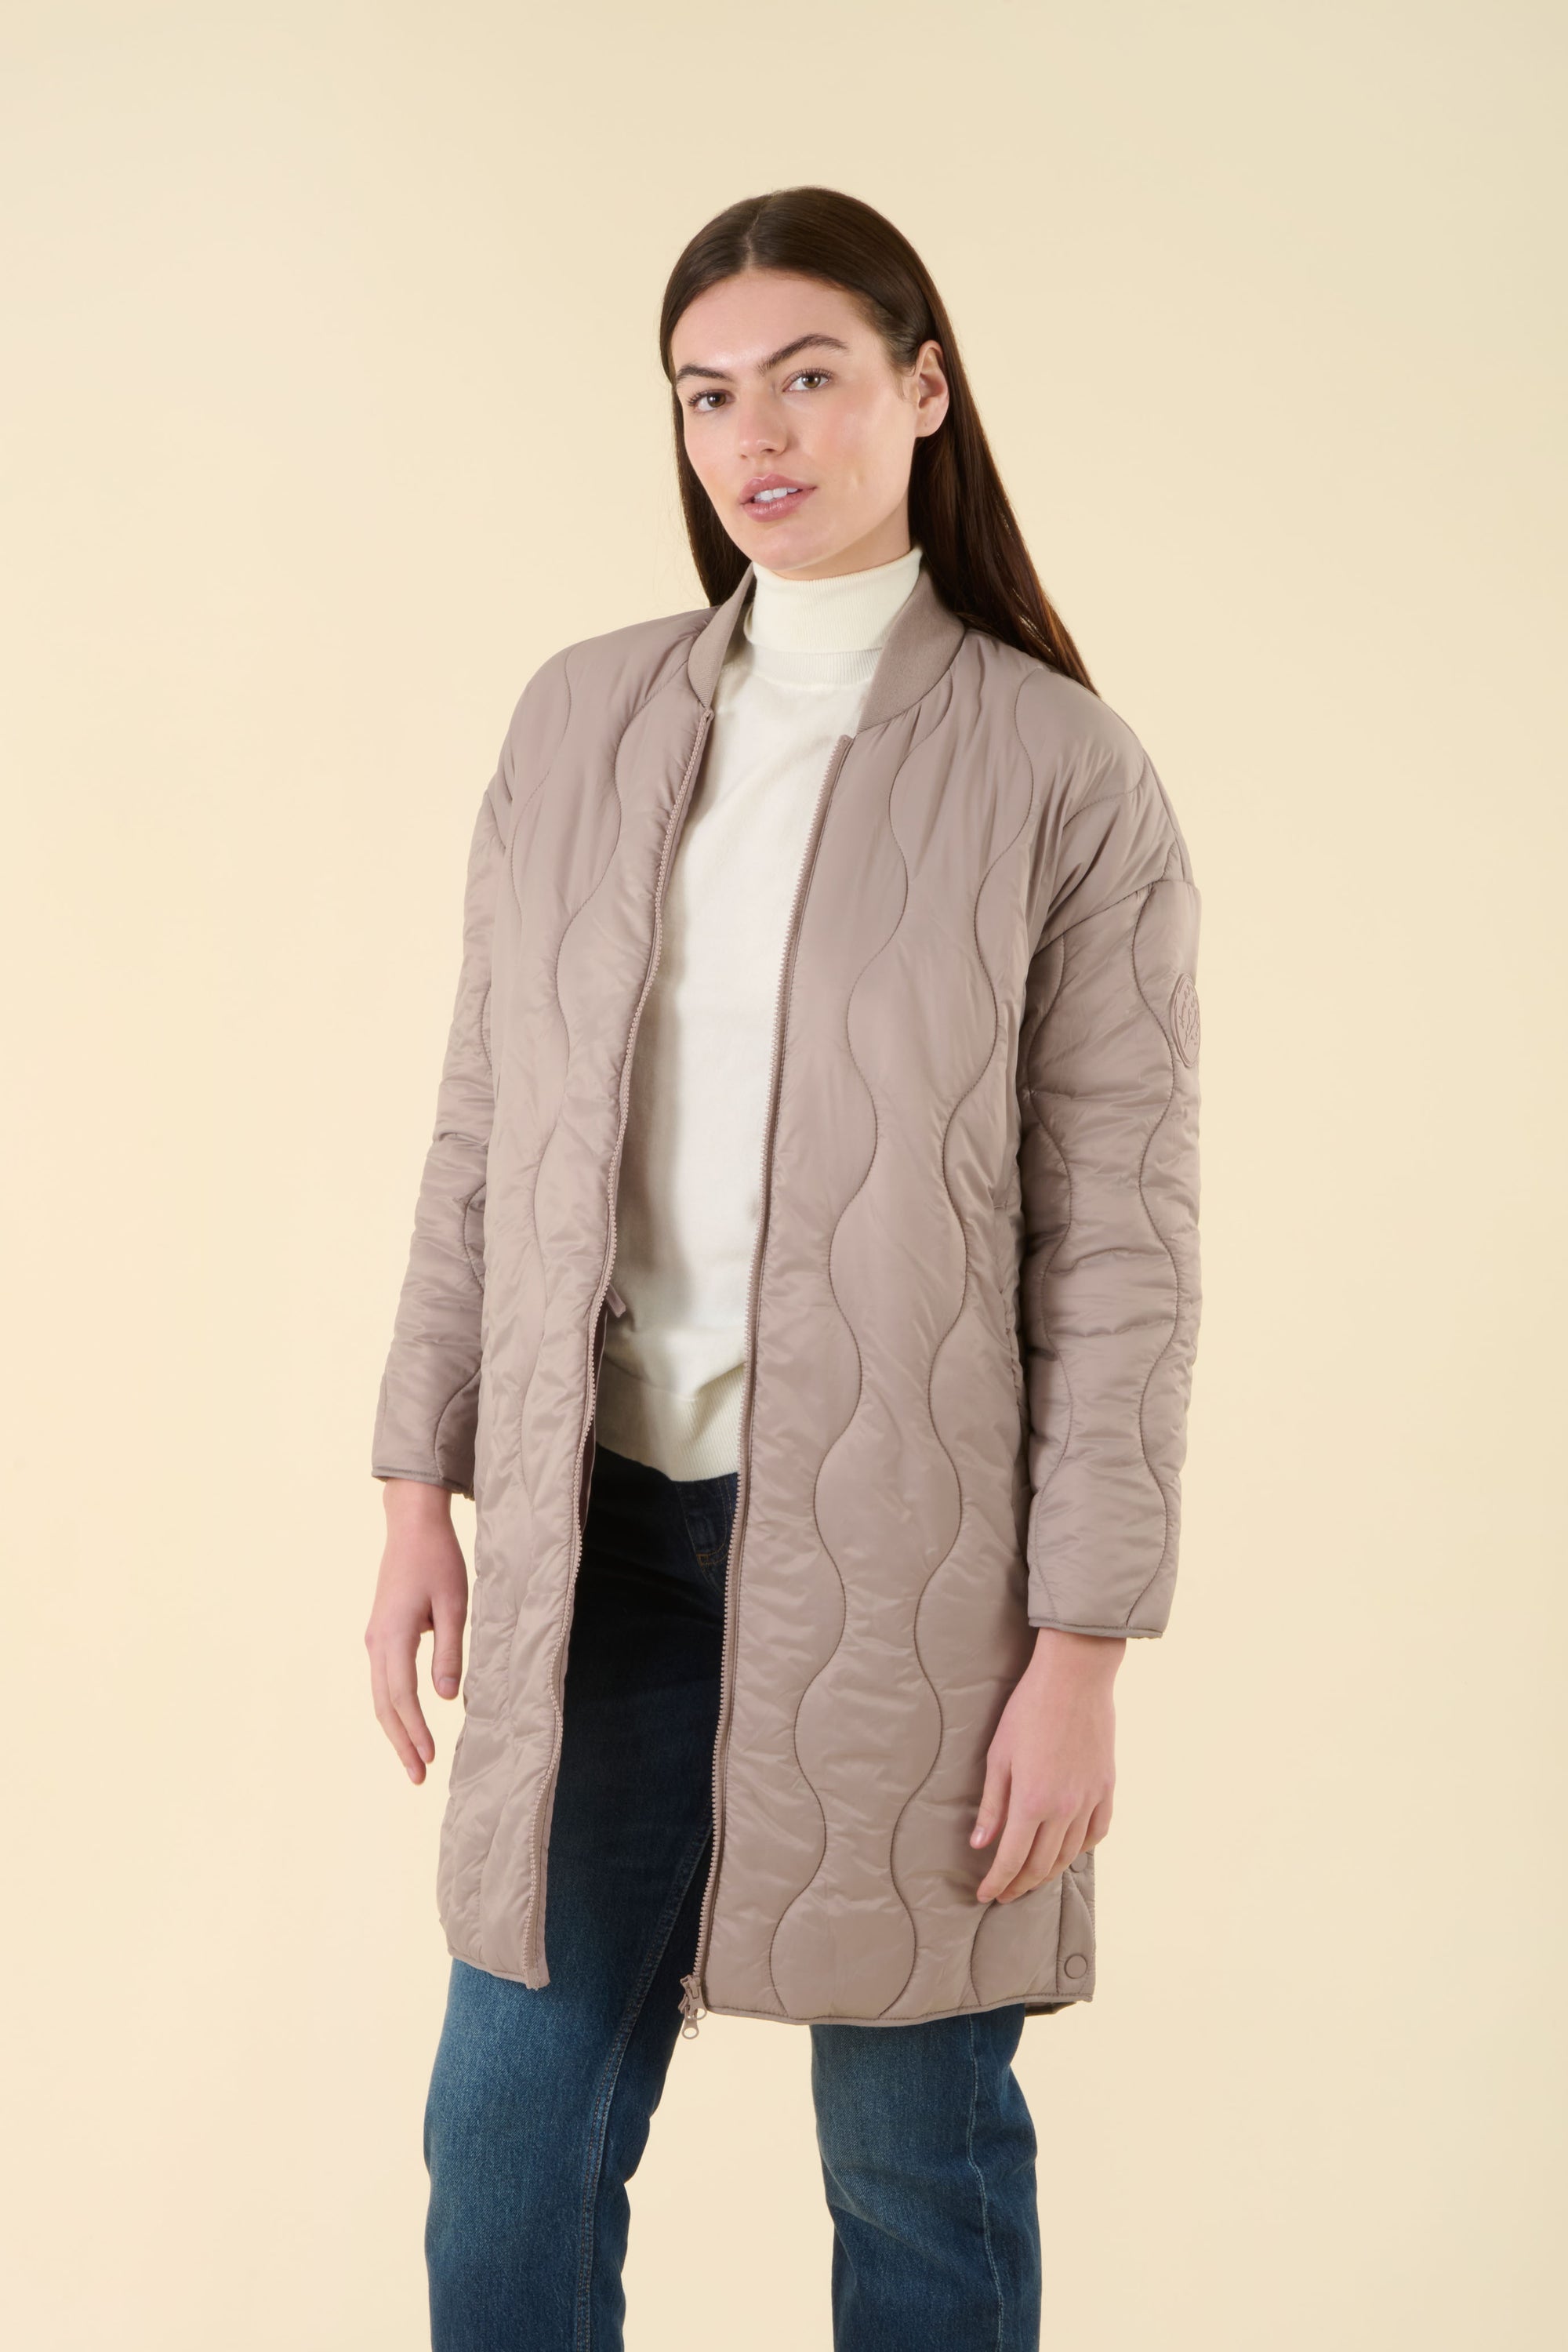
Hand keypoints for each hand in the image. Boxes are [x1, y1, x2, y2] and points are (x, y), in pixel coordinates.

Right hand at [364, 1481, 468, 1782]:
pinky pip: (383, 1681)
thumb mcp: (454, 1604)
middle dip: (400, 1743)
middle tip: (417, 1777)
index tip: (428, 1758)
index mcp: (394, 1636)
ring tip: (413, 1760)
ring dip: (395, 1730)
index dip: (415, 1730)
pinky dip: (393, 1708)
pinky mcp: (380, 1634)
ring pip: (380, 1696)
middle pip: (384, 1705)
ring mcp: (374, 1639)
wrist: (411, 1527)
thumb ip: (449, 1652)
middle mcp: (376, 1642)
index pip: (402, 1696)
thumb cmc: (437, 1561)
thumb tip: (447, 1698)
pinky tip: (407, 1724)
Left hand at [970, 1628, 1124, 1901]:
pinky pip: (1097, 1832)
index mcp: (1032, 1801)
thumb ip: (993, 1804)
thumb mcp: (999, 1755)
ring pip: (1070, 1854)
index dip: (997, 1883)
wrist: (1074, 1678)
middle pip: (1041, 1864)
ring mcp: (1089, 1799)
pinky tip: (1069, 1851)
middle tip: (1005, 1894)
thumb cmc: (1028, 1711)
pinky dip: (1081, 1849)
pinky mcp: (1107, 1787)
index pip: (1011, 1859)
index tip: (985, 1896)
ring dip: (1048, 1872)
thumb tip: (980, 1845)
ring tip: (1031, 1878)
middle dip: (1020, 1884)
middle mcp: (1064, 1808)